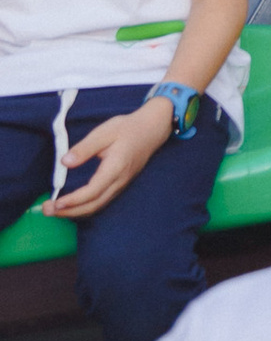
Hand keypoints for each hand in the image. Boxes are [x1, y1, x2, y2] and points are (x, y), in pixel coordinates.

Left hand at [49, 93, 175, 217]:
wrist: (152, 129)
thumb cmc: (128, 128)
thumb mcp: (104, 132)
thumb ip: (84, 148)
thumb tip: (65, 162)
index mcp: (115, 168)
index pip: (92, 191)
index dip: (73, 200)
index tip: (56, 203)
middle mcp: (119, 181)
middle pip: (93, 205)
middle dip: (69, 212)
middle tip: (47, 211)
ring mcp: (121, 185)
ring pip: (97, 206)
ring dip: (75, 212)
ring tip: (55, 211)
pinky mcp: (120, 184)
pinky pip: (101, 202)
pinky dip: (85, 207)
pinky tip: (72, 205)